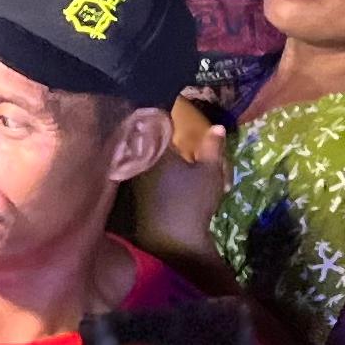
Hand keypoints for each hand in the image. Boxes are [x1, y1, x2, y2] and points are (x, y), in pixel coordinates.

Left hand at [134, 112, 229, 262]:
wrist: (171, 241)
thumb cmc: (192, 201)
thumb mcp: (209, 173)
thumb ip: (212, 148)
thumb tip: (217, 127)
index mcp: (155, 148)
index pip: (156, 121)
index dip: (163, 111)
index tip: (172, 103)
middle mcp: (136, 159)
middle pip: (142, 137)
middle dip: (151, 129)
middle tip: (165, 121)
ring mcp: (129, 177)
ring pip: (136, 155)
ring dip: (146, 149)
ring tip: (161, 143)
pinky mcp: (127, 194)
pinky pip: (134, 172)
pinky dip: (142, 168)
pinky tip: (154, 171)